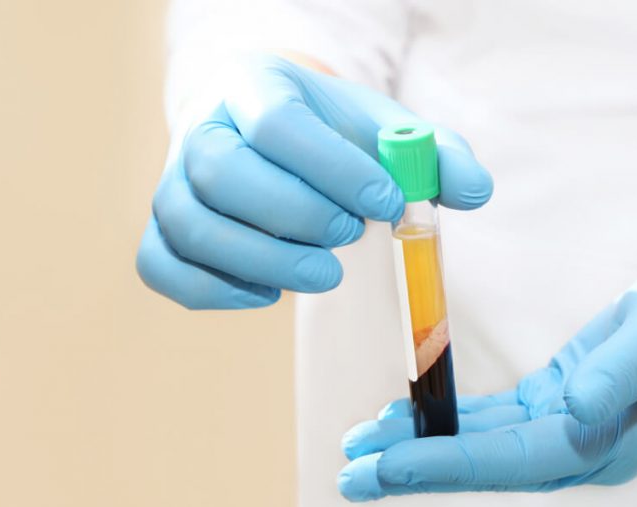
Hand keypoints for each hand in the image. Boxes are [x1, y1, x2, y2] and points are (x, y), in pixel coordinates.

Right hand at [136, 54, 492, 309]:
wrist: (265, 127)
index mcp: (252, 86)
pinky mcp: (164, 229)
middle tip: (349, 236)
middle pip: (222, 173)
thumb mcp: (384, 127)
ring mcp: (172, 181)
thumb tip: (475, 191)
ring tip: (324, 272)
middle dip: (296, 216)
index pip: (277, 123)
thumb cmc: (329, 132)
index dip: (333, 169)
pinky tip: (270, 289)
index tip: (385, 203)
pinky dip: (214, 290)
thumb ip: (435, 154)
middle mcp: (199, 128)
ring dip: (263, 260)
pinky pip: (161, 266)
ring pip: (190, 226)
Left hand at [337, 236, 636, 500]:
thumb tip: (574, 410)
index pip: (506, 461)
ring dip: (420, 444)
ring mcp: (570, 427)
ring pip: (479, 444)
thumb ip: (620, 372)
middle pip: (481, 464)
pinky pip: (494, 419)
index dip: (441, 462)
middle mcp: (580, 447)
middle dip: (413, 467)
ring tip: (360, 444)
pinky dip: (449, 418)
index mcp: (603, 442)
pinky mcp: (561, 400)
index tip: (383, 463)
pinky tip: (409, 413)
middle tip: (347, 472)